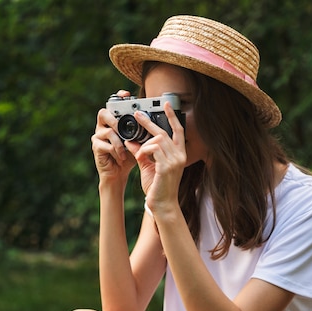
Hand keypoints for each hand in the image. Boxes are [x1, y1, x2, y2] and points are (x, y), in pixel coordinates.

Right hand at [91, 90, 137, 186]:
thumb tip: (154, 122)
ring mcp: (98, 136)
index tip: (127, 94)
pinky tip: (121, 157)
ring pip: (107, 131)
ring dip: (119, 141)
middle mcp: (103, 126)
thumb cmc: (129, 156)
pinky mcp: (96, 147)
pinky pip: (105, 145)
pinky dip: (116, 151)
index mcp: (113, 122)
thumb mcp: (138, 142)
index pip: (113, 105)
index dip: (118, 97)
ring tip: (126, 150)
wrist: (119, 173)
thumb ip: (142, 132)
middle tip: (123, 126)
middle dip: (115, 119)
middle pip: (103, 113)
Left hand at [125, 101, 186, 215]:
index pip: (178, 130)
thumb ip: (141, 153)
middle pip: (164, 132)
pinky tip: (140, 157)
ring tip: (138, 152)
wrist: (162, 205)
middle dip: (149, 122)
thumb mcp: (148, 166)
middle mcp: (180, 156)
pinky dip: (144, 151)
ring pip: (157, 140)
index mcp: (179, 154)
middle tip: (138, 115)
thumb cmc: (157, 187)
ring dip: (144, 144)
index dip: (172, 116)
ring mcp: (175, 161)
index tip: (166, 104)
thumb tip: (131, 141)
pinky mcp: (167, 166)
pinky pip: (153, 149)